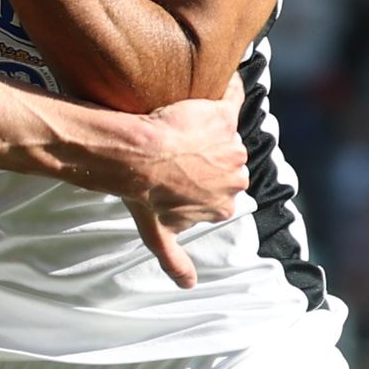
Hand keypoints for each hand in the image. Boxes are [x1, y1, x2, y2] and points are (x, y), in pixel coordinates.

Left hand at [114, 91, 248, 286]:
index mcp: (224, 204)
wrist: (132, 159)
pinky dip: (227, 89)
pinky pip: (231, 96)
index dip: (200, 181)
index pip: (220, 190)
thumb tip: (187, 285)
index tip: (181, 175)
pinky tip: (217, 83)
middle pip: (224, 162)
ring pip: (223, 134)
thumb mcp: (158, 235)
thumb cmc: (142, 197)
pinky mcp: (224, 117)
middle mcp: (236, 177)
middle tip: (177, 152)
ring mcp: (232, 146)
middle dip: (206, 156)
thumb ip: (175, 259)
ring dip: (205, 130)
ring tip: (179, 128)